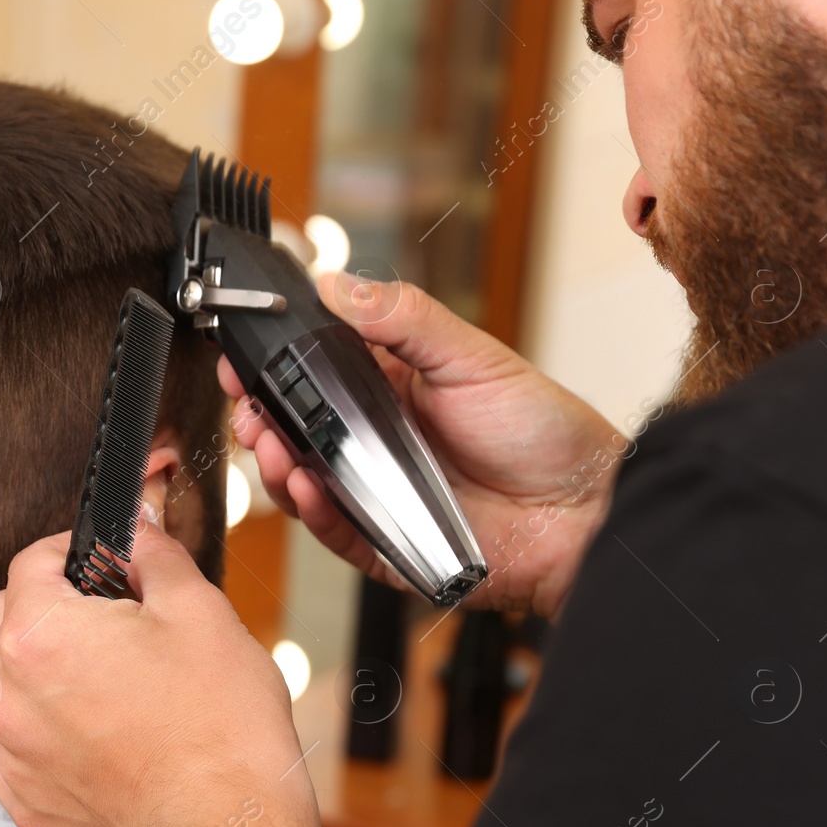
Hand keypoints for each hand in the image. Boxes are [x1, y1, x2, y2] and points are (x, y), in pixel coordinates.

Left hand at [0, 518, 376, 826]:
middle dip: (48, 605)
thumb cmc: (223, 724)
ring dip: (43, 670)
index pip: (29, 562)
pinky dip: (42, 735)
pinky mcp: (26, 804)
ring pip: (4, 685)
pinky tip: (95, 735)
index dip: (71, 552)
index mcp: (41, 635)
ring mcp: (12, 756)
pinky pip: (12, 751)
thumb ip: (152, 555)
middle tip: (111, 616)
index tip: (106, 563)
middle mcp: (9, 694)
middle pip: (3, 619)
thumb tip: (135, 526)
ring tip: (111, 680)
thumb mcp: (198, 610)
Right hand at [222, 273, 623, 617]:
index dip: (271, 366)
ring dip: (276, 465)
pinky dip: (311, 513)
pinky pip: (334, 532)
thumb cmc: (543, 432)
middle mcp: (375, 441)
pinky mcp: (385, 543)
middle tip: (248, 407)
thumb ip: (404, 318)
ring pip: (303, 482)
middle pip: (295, 431)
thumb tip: (339, 284)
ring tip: (273, 446)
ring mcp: (377, 493)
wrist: (585, 510)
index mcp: (389, 388)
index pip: (311, 372)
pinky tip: (304, 487)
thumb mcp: (472, 357)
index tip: (241, 355)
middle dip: (260, 418)